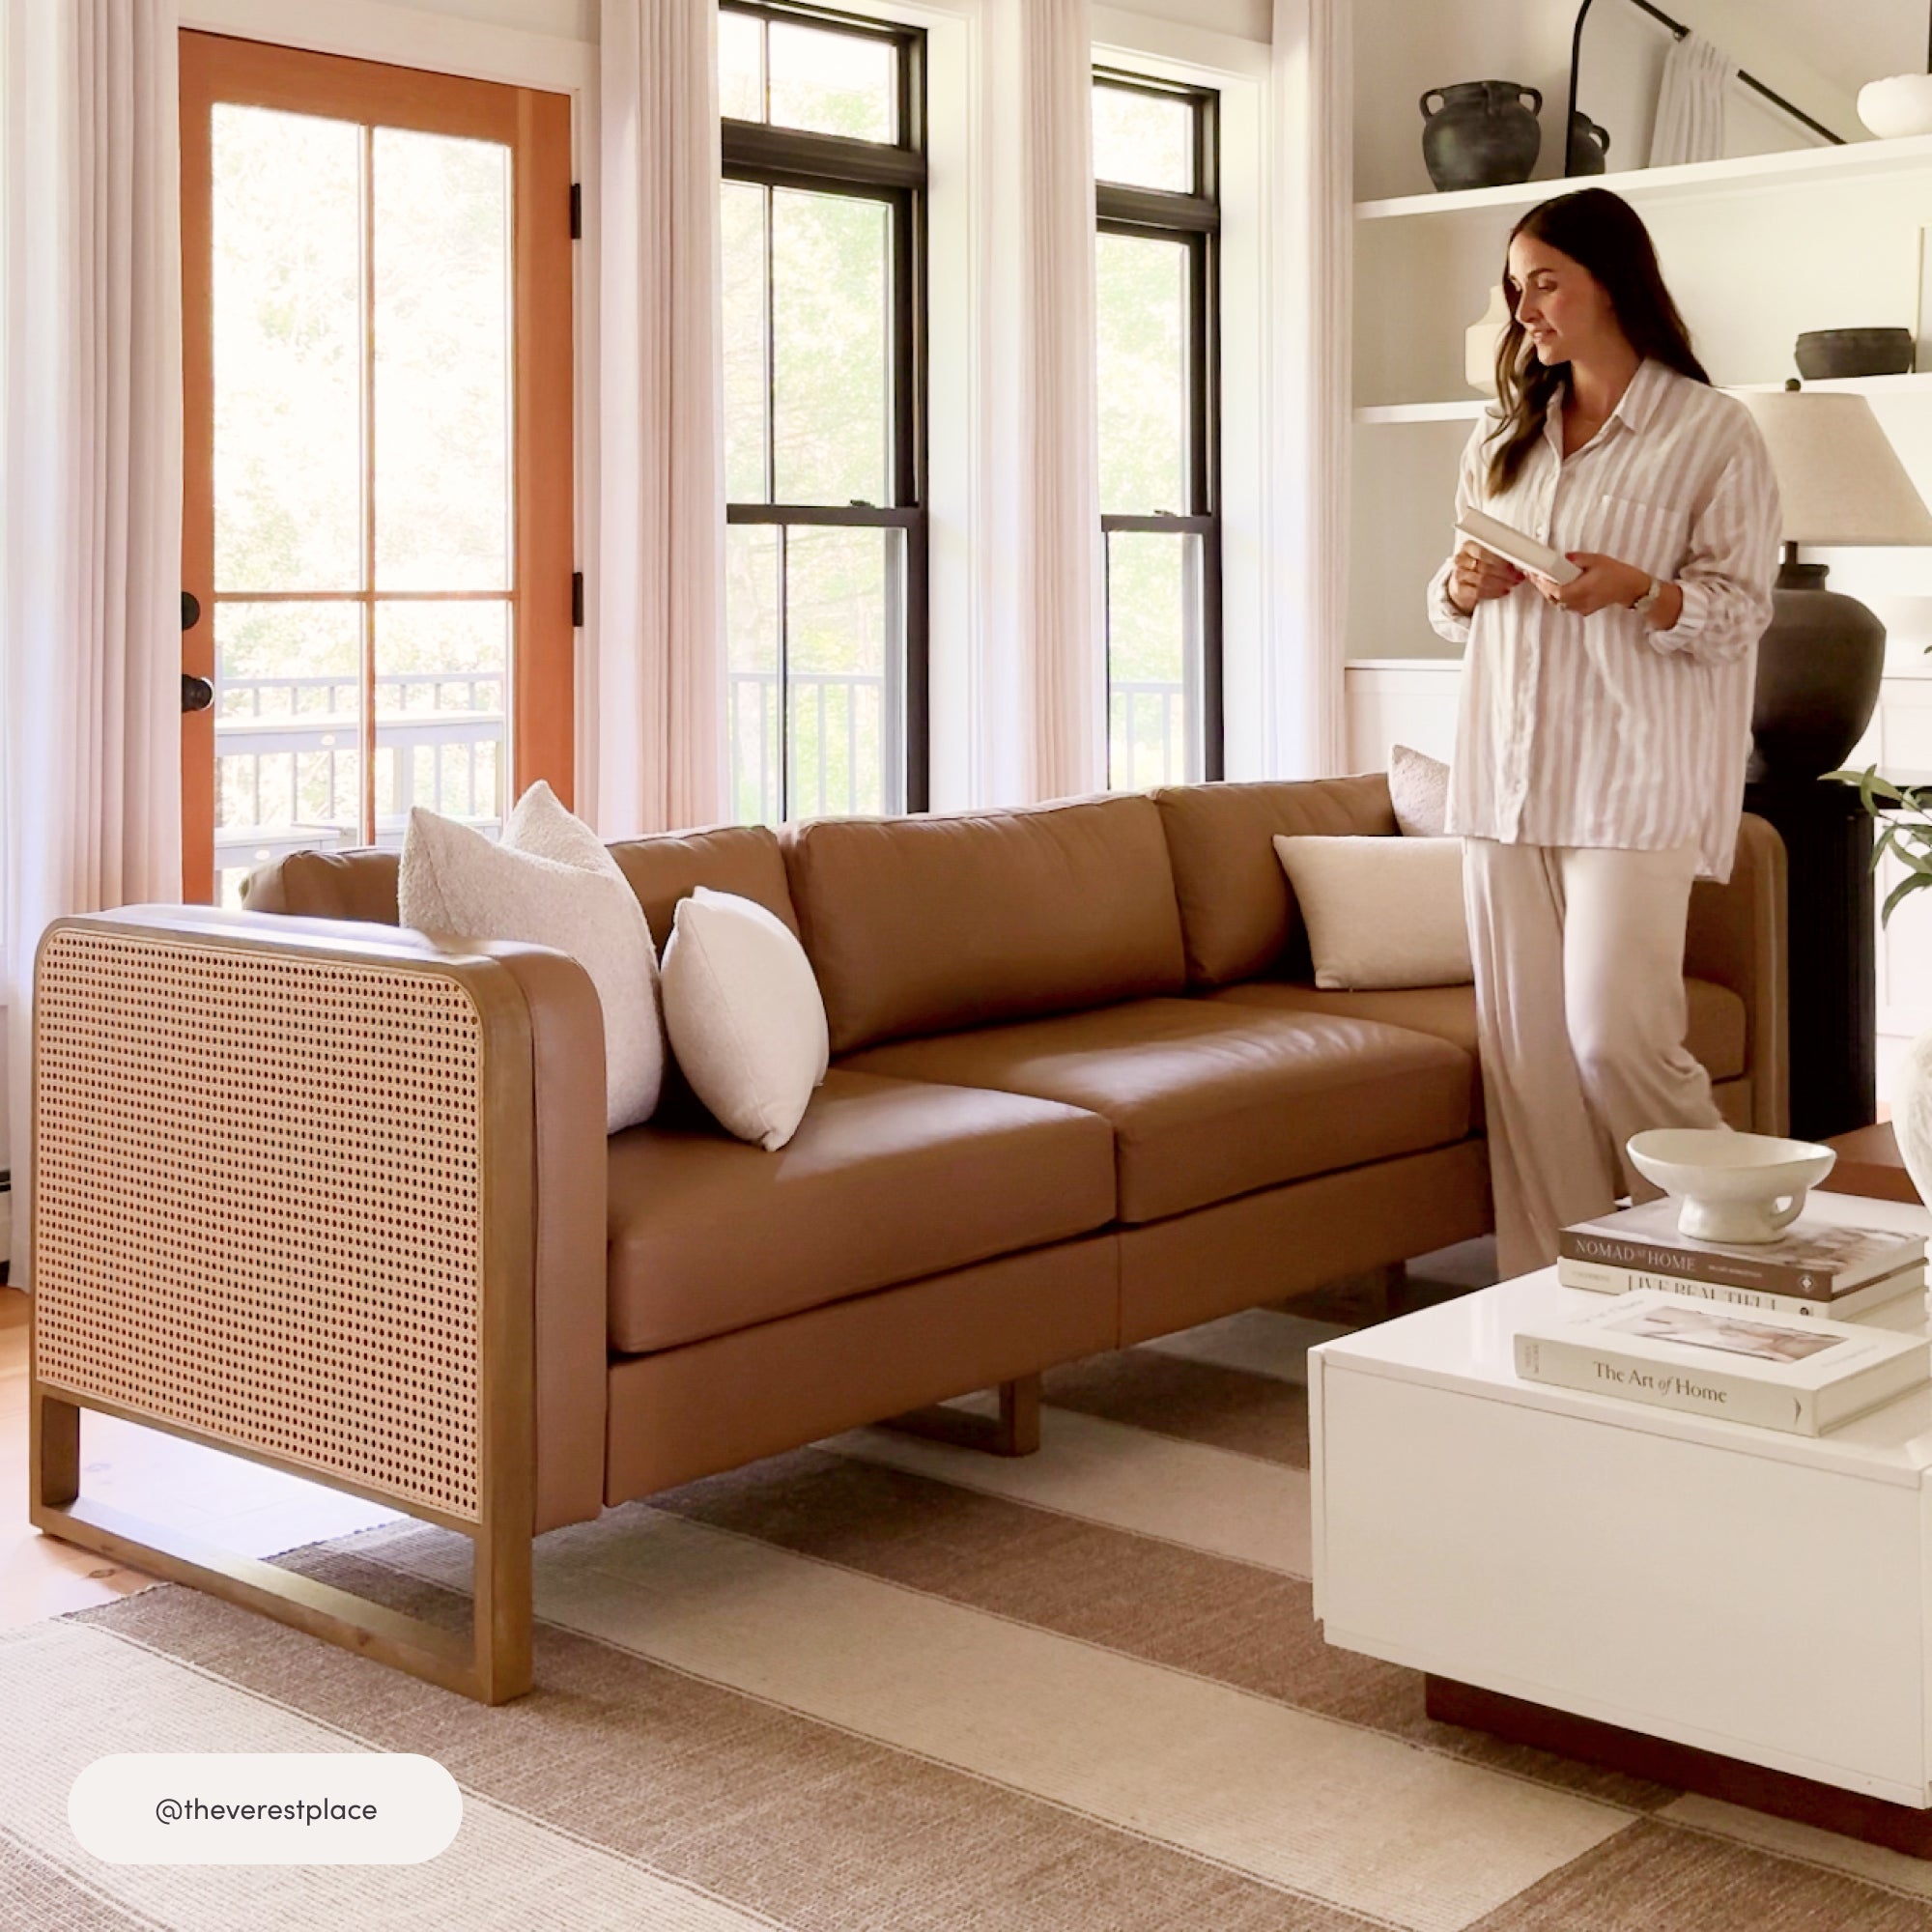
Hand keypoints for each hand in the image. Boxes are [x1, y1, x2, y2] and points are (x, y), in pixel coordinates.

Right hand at [1447, 542, 1523, 614]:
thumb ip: (1500, 553)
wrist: (1464, 582)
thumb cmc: (1480, 566)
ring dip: (1501, 584)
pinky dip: (1493, 593)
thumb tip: (1518, 554)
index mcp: (1469, 546)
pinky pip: (1478, 592)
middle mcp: (1461, 559)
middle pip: (1485, 567)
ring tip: (1512, 584)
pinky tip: (1502, 591)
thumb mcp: (1489, 554)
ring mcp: (1459, 575)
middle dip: (1505, 574)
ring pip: (1483, 580)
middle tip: (1517, 576)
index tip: (1513, 564)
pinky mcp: (1460, 590)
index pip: (1484, 551)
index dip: (1500, 559)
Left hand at [1532, 551, 1648, 615]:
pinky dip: (1559, 597)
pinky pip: (1566, 606)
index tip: (1535, 574)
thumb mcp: (1597, 560)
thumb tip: (1563, 557)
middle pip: (1554, 599)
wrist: (1631, 588)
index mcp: (1581, 591)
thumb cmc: (1615, 573)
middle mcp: (1579, 602)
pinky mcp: (1584, 610)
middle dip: (1543, 587)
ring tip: (1543, 580)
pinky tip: (1557, 587)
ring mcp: (1581, 608)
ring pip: (1559, 604)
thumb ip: (1579, 559)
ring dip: (1549, 593)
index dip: (1543, 584)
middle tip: (1534, 575)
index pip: (1556, 592)